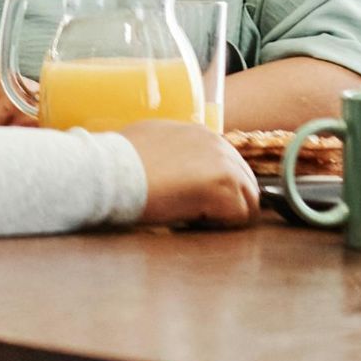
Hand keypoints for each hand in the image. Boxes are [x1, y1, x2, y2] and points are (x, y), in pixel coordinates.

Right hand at [116, 121, 259, 227]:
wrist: (112, 172)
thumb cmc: (119, 163)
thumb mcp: (150, 142)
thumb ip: (173, 150)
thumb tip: (171, 167)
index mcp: (200, 134)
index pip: (228, 166)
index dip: (215, 189)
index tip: (195, 202)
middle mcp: (217, 144)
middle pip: (245, 183)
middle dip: (226, 203)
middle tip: (195, 216)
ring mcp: (224, 163)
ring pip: (248, 201)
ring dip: (225, 215)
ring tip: (194, 221)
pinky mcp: (224, 186)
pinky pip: (240, 216)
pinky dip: (221, 226)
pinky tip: (194, 223)